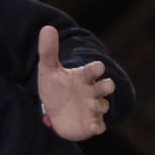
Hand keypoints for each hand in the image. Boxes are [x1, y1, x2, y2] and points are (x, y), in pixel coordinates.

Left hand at [37, 26, 116, 140]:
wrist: (54, 112)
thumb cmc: (55, 88)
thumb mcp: (48, 70)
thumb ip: (48, 51)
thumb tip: (47, 27)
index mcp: (84, 77)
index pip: (94, 70)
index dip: (96, 69)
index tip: (98, 67)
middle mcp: (92, 91)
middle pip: (105, 87)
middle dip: (107, 86)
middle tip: (106, 86)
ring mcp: (93, 108)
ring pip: (102, 106)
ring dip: (99, 106)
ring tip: (92, 106)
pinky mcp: (91, 123)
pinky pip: (98, 126)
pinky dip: (97, 126)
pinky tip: (94, 127)